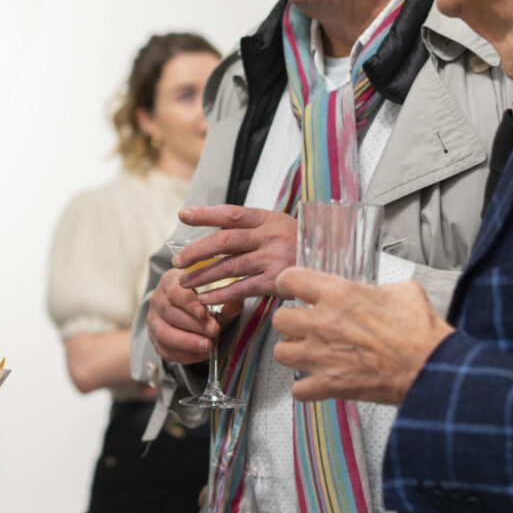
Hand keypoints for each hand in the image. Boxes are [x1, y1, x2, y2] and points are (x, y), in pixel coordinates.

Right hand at [145, 265, 216, 365]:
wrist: (189, 312)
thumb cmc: (203, 301)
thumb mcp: (215, 295)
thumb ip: (226, 300)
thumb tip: (236, 304)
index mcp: (169, 281)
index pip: (174, 291)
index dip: (189, 303)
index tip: (204, 312)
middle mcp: (157, 299)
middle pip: (171, 313)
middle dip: (194, 325)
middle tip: (214, 331)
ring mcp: (153, 320)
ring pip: (164, 333)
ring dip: (187, 342)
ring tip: (208, 346)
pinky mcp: (154, 339)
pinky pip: (165, 350)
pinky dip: (184, 355)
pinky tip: (201, 354)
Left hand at [174, 205, 295, 304]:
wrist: (334, 262)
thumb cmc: (302, 244)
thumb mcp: (281, 226)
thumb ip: (254, 228)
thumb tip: (217, 229)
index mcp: (268, 218)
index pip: (231, 213)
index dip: (206, 214)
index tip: (183, 215)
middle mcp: (270, 236)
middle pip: (224, 240)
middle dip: (197, 251)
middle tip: (178, 261)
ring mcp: (274, 259)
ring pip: (229, 266)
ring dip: (203, 276)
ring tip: (185, 283)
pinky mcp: (277, 281)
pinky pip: (242, 288)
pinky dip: (220, 294)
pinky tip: (205, 298)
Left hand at [272, 268, 453, 403]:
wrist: (432, 368)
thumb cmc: (422, 332)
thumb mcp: (404, 292)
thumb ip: (381, 289)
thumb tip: (378, 294)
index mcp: (339, 295)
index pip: (290, 279)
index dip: (288, 283)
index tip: (290, 288)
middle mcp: (323, 323)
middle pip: (279, 319)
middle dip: (290, 322)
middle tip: (303, 325)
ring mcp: (322, 356)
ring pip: (281, 353)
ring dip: (293, 353)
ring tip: (308, 353)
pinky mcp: (329, 385)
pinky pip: (298, 389)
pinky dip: (306, 388)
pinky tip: (318, 382)